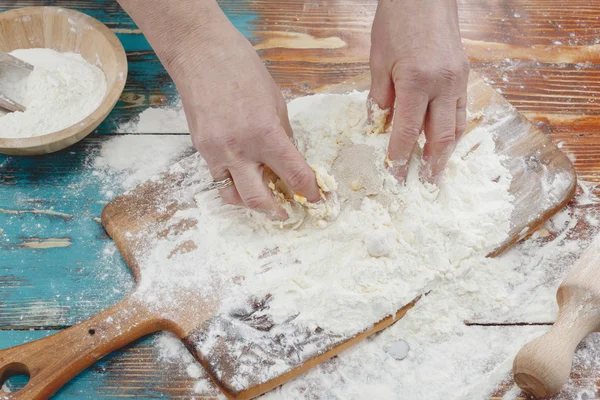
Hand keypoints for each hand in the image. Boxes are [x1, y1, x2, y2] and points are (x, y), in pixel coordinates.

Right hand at [169, 22, 320, 217]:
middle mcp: (239, 150)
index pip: (294, 175)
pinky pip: (218, 178)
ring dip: (250, 205)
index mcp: (266, 134)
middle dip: (277, 212)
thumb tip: (290, 161)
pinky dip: (233, 185)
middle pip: (259, 200)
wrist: (202, 56)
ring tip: (263, 200)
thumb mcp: (277, 103)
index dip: (309, 192)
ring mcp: (216, 153)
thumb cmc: (244, 71)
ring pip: (232, 197)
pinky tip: (244, 178)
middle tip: (288, 212)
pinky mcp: (201, 150)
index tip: (315, 197)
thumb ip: (283, 137)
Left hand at [369, 0, 468, 182]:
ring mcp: (459, 80)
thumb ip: (381, 98)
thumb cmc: (396, 22)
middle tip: (425, 184)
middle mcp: (444, 84)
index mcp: (418, 81)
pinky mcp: (464, 74)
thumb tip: (379, 126)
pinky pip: (461, 110)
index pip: (408, 132)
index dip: (400, 157)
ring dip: (447, 151)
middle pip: (440, 136)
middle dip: (432, 164)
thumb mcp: (378, 61)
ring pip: (457, 126)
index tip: (395, 175)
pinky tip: (445, 140)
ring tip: (437, 170)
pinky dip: (453, 129)